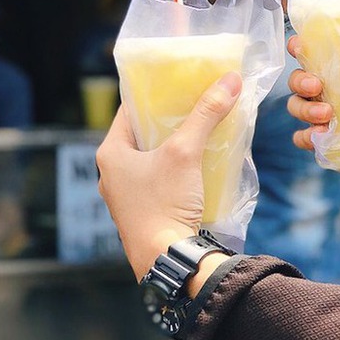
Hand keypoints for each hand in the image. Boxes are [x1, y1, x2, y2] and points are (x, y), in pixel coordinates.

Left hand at [96, 72, 241, 280]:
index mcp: (109, 153)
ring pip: (151, 159)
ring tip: (200, 131)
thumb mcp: (186, 152)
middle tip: (194, 104)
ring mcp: (125, 196)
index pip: (129, 110)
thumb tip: (230, 80)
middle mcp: (111, 174)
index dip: (153, 94)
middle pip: (141, 134)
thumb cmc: (165, 203)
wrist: (167, 259)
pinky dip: (174, 169)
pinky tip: (197, 165)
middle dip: (168, 120)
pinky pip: (157, 180)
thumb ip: (206, 114)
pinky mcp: (142, 213)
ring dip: (173, 146)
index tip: (177, 84)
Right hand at [286, 36, 339, 207]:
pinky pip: (304, 139)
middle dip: (300, 80)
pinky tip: (321, 136)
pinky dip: (305, 136)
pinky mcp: (331, 146)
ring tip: (327, 115)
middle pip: (301, 80)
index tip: (299, 46)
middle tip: (316, 86)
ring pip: (298, 107)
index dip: (304, 47)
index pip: (325, 54)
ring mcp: (334, 120)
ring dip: (304, 108)